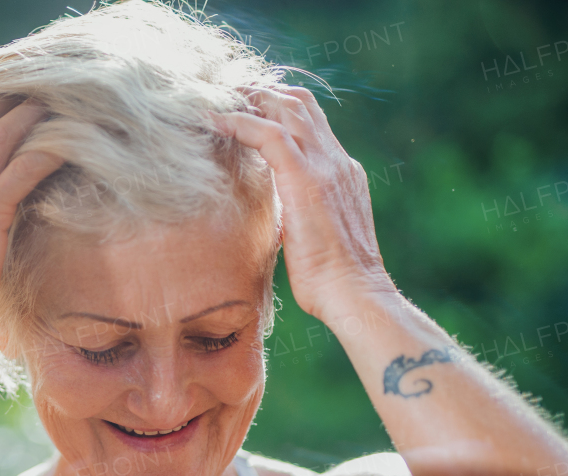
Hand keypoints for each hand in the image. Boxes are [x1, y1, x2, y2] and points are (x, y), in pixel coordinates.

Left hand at [210, 86, 393, 322]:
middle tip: (224, 94)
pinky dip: (238, 121)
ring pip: (286, 108)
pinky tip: (213, 120)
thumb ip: (299, 213)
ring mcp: (324, 166)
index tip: (245, 108)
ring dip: (247, 98)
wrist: (354, 293)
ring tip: (215, 99)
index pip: (310, 121)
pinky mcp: (306, 179)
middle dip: (260, 91)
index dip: (277, 107)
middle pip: (299, 103)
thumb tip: (279, 218)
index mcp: (341, 171)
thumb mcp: (315, 234)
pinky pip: (268, 134)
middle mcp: (336, 160)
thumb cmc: (332, 280)